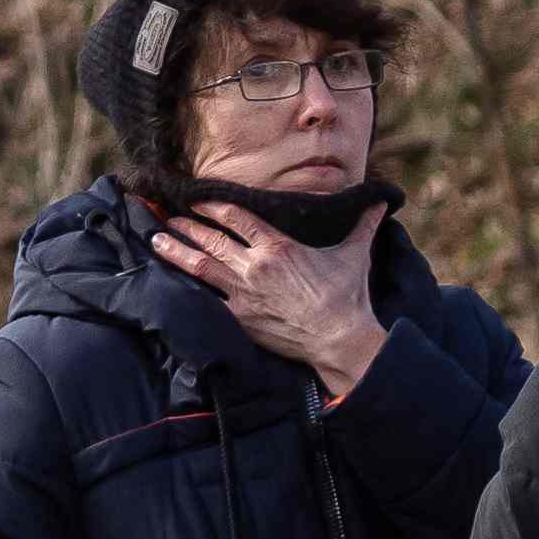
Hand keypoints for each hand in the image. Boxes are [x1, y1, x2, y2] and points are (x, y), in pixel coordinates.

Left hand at [149, 196, 389, 395]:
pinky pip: (206, 300)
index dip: (213, 206)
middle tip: (166, 217)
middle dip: (185, 226)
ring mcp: (243, 294)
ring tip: (157, 241)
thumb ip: (363, 225)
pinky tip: (170, 282)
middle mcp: (254, 266)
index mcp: (277, 246)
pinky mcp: (239, 319)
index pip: (236, 217)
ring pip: (200, 267)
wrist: (338, 338)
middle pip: (210, 239)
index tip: (197, 200)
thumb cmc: (347, 295)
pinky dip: (187, 289)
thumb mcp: (355, 254)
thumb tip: (381, 202)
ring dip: (175, 252)